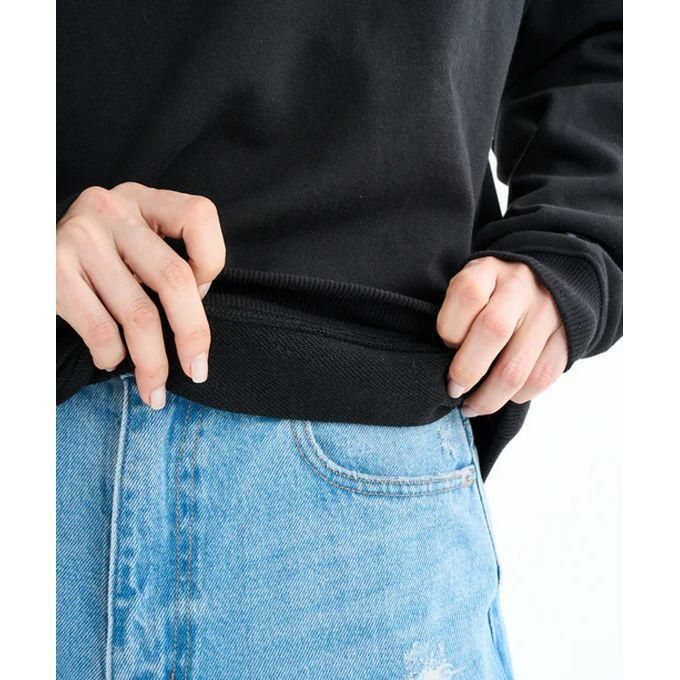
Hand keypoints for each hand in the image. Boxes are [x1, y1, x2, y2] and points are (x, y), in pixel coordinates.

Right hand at [56, 183, 226, 408]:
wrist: (31, 256)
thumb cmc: (102, 259)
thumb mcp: (137, 242)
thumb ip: (170, 264)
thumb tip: (193, 326)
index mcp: (143, 200)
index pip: (199, 216)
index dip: (212, 261)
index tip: (203, 294)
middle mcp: (112, 210)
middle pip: (174, 277)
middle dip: (192, 334)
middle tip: (198, 371)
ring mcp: (80, 238)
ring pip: (139, 314)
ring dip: (153, 364)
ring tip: (156, 391)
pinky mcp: (53, 270)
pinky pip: (101, 329)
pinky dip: (112, 356)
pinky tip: (112, 360)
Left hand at [436, 256, 567, 416]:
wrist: (540, 283)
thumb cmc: (488, 293)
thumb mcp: (467, 286)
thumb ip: (455, 314)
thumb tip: (441, 363)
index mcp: (488, 270)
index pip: (467, 295)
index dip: (449, 328)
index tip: (445, 346)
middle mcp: (521, 287)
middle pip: (493, 331)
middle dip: (465, 371)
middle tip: (453, 390)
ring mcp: (547, 313)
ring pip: (516, 368)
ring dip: (488, 398)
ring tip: (470, 407)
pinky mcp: (567, 338)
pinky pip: (541, 378)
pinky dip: (516, 396)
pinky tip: (501, 397)